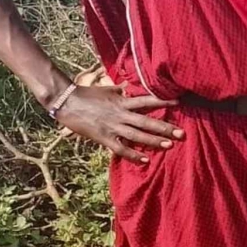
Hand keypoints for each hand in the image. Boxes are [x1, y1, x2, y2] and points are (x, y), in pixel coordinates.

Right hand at [54, 86, 181, 163]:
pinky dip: (133, 155)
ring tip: (169, 146)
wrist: (65, 102)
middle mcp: (120, 114)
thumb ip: (121, 91)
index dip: (163, 101)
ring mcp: (113, 126)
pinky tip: (145, 160)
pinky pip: (120, 148)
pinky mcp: (103, 137)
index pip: (147, 100)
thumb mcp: (107, 89)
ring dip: (153, 141)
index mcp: (122, 101)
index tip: (179, 102)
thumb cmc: (86, 94)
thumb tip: (131, 86)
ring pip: (137, 136)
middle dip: (165, 128)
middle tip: (182, 133)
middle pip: (147, 122)